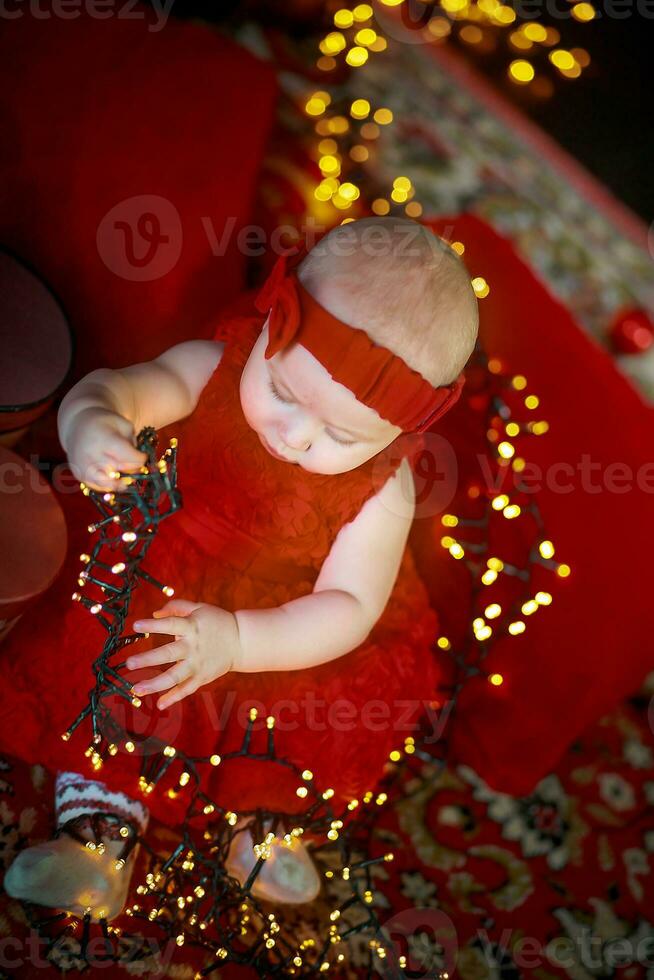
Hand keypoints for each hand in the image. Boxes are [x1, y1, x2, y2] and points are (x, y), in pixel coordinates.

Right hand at [65, 407, 147, 491]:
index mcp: (105, 440)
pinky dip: (109, 485)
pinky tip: (112, 476)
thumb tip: (138, 463)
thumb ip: (133, 442)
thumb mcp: (123, 424)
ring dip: (121, 482)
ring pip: (109, 485)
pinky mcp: (80, 476)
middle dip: (132, 469)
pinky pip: (99, 487)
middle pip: (122, 470)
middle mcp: (92, 456)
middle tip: (133, 463)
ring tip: (125, 476)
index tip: (142, 455)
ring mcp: (84, 468)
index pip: (131, 458)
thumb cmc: (105, 424)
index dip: (141, 458)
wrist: (76, 425)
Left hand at [125, 599, 241, 709]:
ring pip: (175, 677)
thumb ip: (177, 607)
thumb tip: (154, 614)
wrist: (241, 640)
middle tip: (129, 663)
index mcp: (191, 627)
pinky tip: (159, 704)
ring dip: (155, 684)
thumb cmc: (216, 622)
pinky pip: (186, 689)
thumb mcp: (199, 608)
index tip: (136, 625)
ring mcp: (197, 664)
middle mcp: (193, 647)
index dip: (153, 625)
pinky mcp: (203, 677)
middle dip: (148, 659)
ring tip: (136, 689)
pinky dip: (174, 697)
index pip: (170, 625)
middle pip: (168, 654)